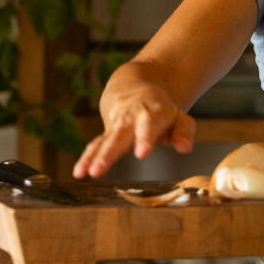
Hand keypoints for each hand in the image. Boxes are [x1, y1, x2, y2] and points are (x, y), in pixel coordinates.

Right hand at [72, 80, 194, 179]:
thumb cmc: (161, 110)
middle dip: (110, 152)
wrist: (137, 90)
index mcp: (153, 112)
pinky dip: (86, 158)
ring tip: (89, 173)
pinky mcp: (106, 134)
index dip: (145, 137)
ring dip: (95, 157)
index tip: (142, 152)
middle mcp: (131, 117)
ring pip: (105, 141)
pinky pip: (95, 145)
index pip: (149, 124)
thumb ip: (183, 132)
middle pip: (120, 134)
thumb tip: (185, 147)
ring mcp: (116, 125)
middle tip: (100, 169)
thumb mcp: (179, 117)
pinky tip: (79, 173)